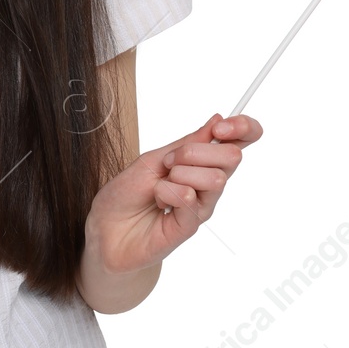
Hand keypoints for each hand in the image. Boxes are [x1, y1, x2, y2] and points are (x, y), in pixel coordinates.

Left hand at [83, 113, 262, 276]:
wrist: (104, 226)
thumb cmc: (126, 193)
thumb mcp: (154, 158)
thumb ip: (187, 143)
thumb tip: (217, 120)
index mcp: (201, 163)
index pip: (239, 142)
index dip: (243, 128)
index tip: (223, 126)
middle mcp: (206, 185)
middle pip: (232, 157)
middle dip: (197, 150)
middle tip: (170, 161)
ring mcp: (200, 206)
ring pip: (215, 178)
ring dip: (180, 172)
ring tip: (159, 184)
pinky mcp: (188, 227)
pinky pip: (191, 200)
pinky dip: (168, 192)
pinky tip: (158, 200)